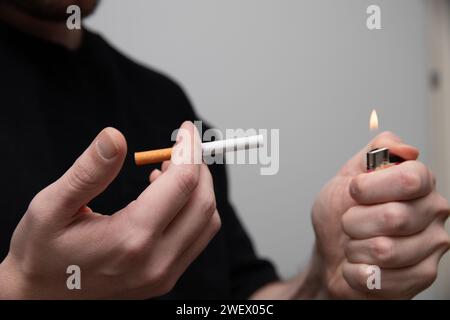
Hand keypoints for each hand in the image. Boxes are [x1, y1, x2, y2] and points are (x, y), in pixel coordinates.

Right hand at [0, 121, 219, 298]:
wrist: (40, 297)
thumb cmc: (41, 251)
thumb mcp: (52, 206)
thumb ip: (88, 172)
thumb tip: (116, 136)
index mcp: (130, 239)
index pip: (182, 183)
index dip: (189, 150)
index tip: (186, 129)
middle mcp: (156, 262)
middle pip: (203, 203)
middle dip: (198, 167)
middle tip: (179, 147)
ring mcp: (163, 275)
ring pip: (207, 221)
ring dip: (197, 189)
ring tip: (165, 171)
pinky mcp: (165, 279)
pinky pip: (197, 237)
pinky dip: (192, 210)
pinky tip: (163, 197)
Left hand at [310, 132, 449, 298]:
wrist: (330, 253)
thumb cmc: (339, 215)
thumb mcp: (346, 176)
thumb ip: (374, 153)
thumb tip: (405, 149)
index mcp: (419, 182)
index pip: (409, 179)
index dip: (371, 187)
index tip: (353, 190)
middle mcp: (433, 211)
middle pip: (394, 217)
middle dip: (354, 221)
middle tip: (349, 223)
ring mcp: (431, 246)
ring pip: (386, 250)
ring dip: (355, 248)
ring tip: (355, 245)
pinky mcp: (422, 276)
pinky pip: (384, 279)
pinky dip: (357, 272)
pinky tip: (360, 265)